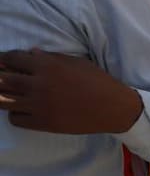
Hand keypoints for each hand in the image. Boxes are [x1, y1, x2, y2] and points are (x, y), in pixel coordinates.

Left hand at [0, 49, 142, 133]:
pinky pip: (15, 118)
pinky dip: (15, 113)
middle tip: (1, 78)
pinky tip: (23, 109)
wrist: (113, 108)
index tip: (2, 61)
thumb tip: (30, 53)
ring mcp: (38, 105)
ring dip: (2, 96)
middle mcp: (38, 84)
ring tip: (8, 94)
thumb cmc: (98, 81)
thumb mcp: (77, 62)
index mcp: (47, 66)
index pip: (12, 58)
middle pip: (1, 80)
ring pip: (3, 101)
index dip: (3, 59)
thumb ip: (52, 57)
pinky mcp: (42, 123)